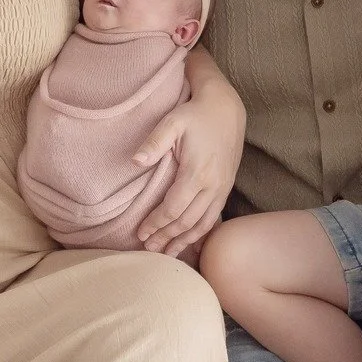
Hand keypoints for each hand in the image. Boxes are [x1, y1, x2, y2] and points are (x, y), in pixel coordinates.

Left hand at [134, 80, 245, 255]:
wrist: (226, 108)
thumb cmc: (195, 114)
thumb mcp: (172, 122)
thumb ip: (154, 142)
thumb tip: (135, 161)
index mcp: (196, 173)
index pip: (173, 208)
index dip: (156, 223)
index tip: (140, 233)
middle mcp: (212, 185)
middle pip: (187, 221)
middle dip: (167, 237)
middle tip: (149, 248)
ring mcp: (222, 188)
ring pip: (203, 224)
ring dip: (185, 241)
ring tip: (168, 253)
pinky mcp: (226, 188)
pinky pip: (214, 218)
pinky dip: (202, 234)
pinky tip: (192, 243)